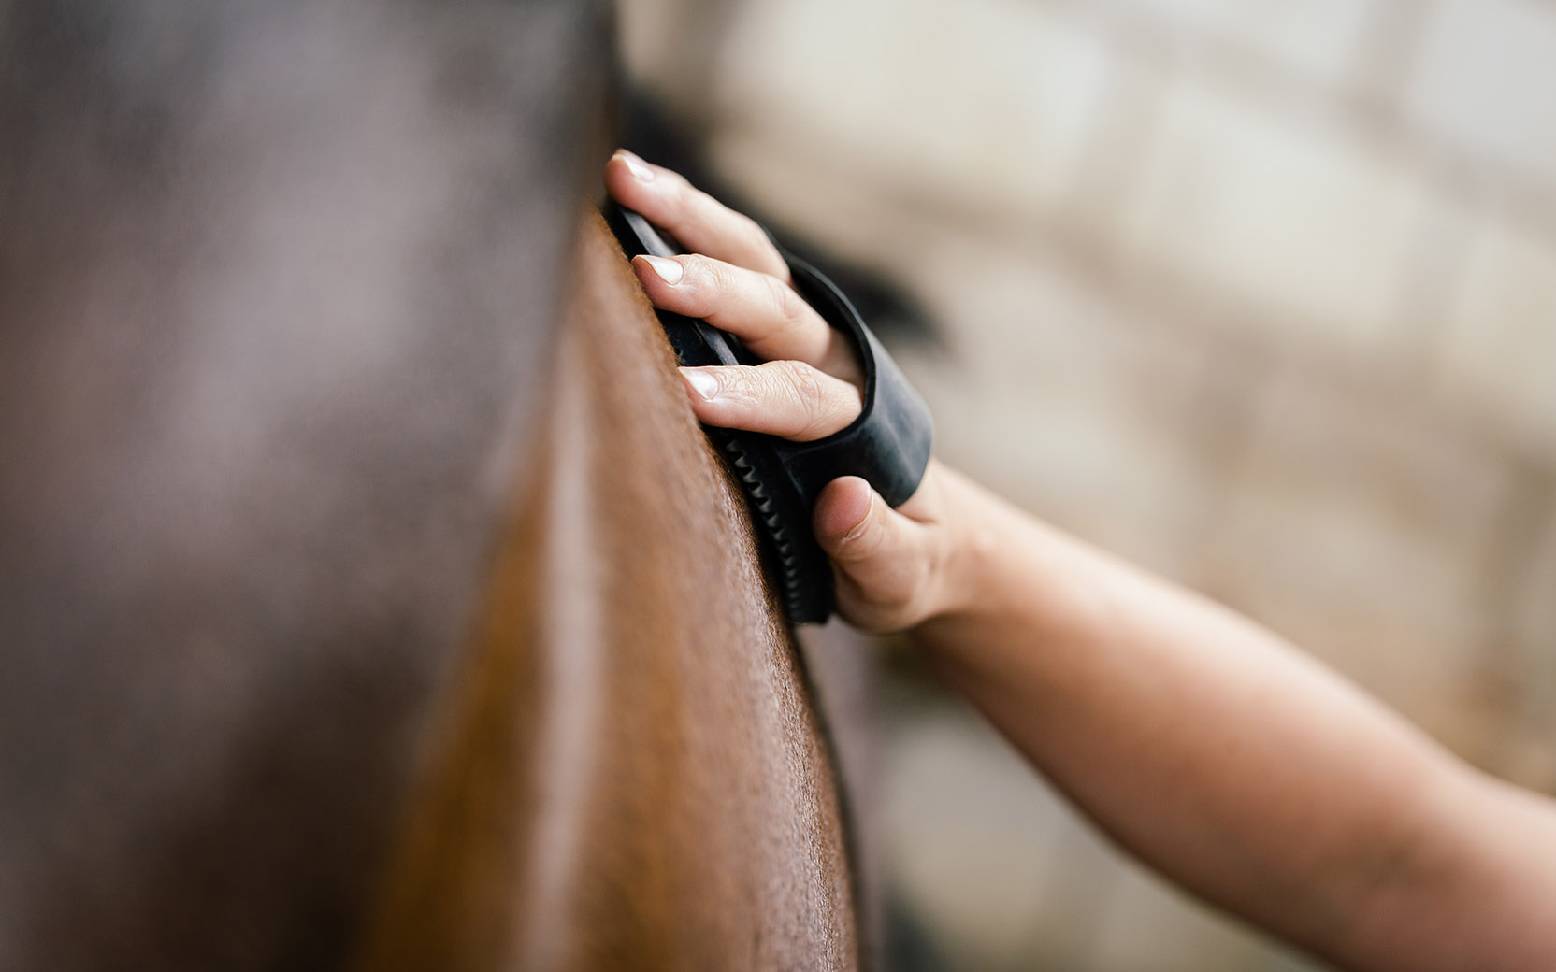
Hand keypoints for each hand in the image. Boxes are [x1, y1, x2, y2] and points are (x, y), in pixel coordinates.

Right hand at [606, 149, 967, 632]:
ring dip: (690, 219)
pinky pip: (732, 263)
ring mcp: (805, 338)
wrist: (926, 530)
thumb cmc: (905, 563)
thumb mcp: (903, 577)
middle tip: (645, 274)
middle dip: (712, 291)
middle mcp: (837, 364)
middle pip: (777, 312)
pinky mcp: (774, 330)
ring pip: (754, 265)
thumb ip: (876, 546)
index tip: (688, 395)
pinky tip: (629, 188)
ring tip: (621, 176)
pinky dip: (685, 220)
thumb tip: (843, 498)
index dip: (751, 396)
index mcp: (867, 427)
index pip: (808, 402)